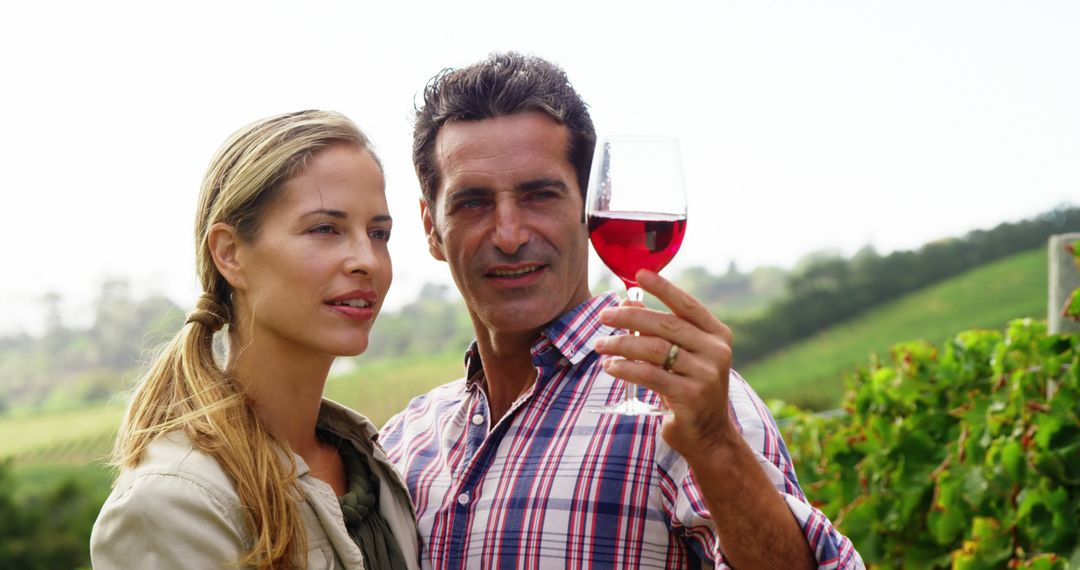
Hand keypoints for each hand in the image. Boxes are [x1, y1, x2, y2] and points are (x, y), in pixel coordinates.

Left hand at [594, 269, 737, 457]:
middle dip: (630, 317)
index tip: (638, 275)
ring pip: (654, 349)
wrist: (710, 436)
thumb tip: (627, 303)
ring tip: (600, 344)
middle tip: (604, 316)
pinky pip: (650, 375)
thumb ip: (662, 332)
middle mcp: (716, 351)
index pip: (687, 305)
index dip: (663, 288)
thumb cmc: (690, 389)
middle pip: (665, 325)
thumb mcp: (684, 357)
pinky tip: (610, 366)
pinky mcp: (690, 396)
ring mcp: (705, 374)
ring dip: (621, 344)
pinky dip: (625, 368)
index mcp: (717, 335)